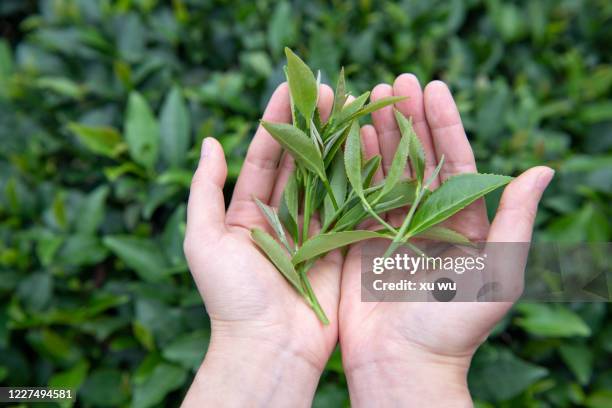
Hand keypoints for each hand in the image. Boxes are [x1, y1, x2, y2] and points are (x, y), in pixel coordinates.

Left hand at [182, 83, 340, 406]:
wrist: (269, 347)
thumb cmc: (231, 297)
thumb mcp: (202, 240)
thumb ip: (204, 190)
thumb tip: (210, 142)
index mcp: (247, 213)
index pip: (264, 156)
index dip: (276, 122)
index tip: (290, 88)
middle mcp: (281, 217)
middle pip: (299, 161)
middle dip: (312, 124)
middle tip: (328, 89)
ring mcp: (312, 230)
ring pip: (326, 177)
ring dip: (337, 143)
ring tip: (350, 107)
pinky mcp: (338, 246)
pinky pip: (349, 206)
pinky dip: (358, 177)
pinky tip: (368, 147)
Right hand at [339, 75, 553, 405]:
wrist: (403, 365)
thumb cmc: (454, 326)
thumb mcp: (499, 273)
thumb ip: (516, 221)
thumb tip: (543, 170)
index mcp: (461, 223)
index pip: (453, 161)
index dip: (444, 123)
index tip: (432, 87)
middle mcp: (424, 220)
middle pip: (415, 159)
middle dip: (406, 119)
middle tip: (395, 81)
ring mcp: (388, 227)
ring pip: (382, 170)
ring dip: (376, 134)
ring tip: (367, 98)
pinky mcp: (357, 240)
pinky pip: (353, 196)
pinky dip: (350, 166)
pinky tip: (345, 137)